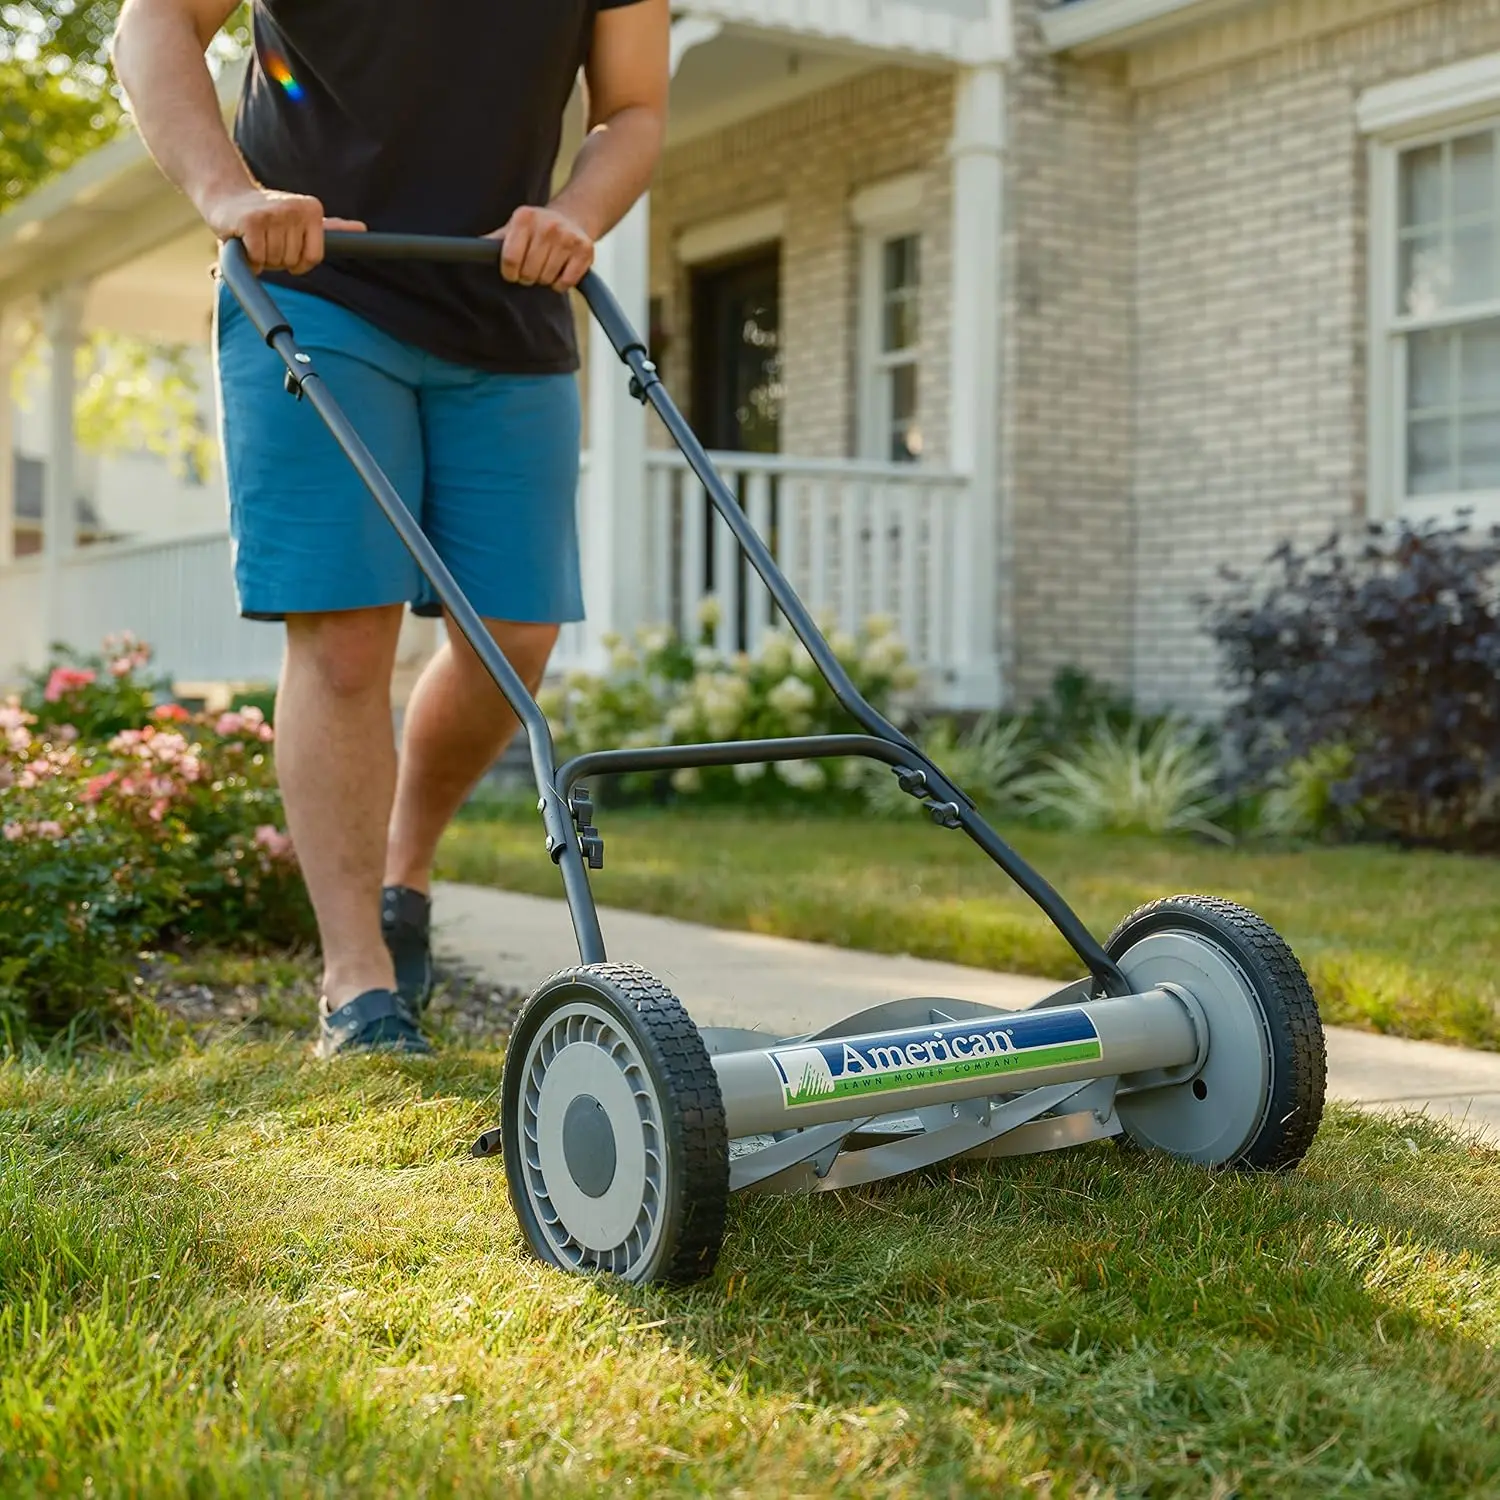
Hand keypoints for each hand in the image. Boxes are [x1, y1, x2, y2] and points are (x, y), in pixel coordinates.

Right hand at [201, 185, 365, 274]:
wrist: (226, 198)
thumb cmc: (267, 216)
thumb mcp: (302, 220)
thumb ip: (332, 228)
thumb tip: (363, 229)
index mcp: (313, 209)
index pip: (314, 258)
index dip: (298, 263)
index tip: (285, 246)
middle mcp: (295, 208)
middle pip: (292, 261)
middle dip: (277, 259)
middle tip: (265, 238)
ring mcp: (273, 213)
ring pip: (275, 260)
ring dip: (262, 258)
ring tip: (255, 238)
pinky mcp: (251, 222)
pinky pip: (258, 258)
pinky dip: (250, 258)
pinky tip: (244, 241)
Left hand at [491, 205, 593, 290]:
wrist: (572, 218)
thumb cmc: (537, 229)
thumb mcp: (513, 228)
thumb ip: (495, 240)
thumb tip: (474, 249)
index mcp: (524, 217)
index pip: (510, 258)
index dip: (509, 272)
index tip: (512, 272)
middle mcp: (547, 224)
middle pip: (529, 272)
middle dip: (528, 276)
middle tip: (532, 268)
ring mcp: (568, 236)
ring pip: (547, 279)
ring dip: (545, 279)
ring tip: (547, 266)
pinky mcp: (585, 250)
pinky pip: (566, 282)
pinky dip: (561, 284)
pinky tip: (561, 270)